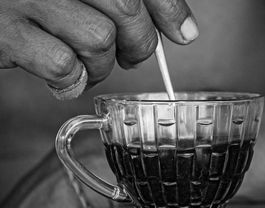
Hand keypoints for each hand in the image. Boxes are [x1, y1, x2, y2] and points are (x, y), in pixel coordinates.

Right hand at [0, 0, 197, 98]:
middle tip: (130, 58)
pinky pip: (62, 65)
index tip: (184, 34)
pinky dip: (71, 81)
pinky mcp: (4, 30)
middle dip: (137, 45)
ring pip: (98, 40)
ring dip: (100, 66)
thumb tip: (185, 31)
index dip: (170, 9)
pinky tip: (63, 79)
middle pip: (126, 9)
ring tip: (87, 66)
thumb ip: (123, 2)